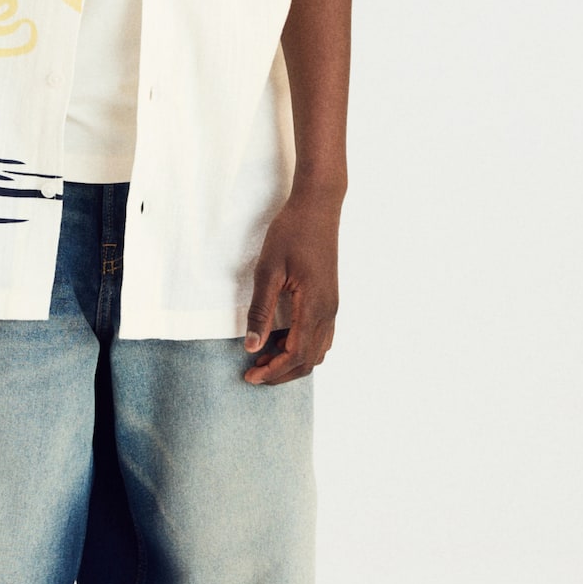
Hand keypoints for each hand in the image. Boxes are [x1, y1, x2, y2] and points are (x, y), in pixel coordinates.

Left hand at [242, 186, 341, 384]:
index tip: (250, 376)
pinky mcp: (330, 299)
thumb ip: (260, 311)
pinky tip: (281, 341)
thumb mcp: (268, 270)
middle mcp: (328, 311)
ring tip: (263, 358)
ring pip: (317, 351)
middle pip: (308, 360)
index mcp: (314, 306)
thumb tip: (252, 346)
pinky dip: (302, 348)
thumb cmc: (291, 232)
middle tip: (252, 372)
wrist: (318, 207)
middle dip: (280, 372)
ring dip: (291, 361)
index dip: (272, 371)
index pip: (295, 355)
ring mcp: (332, 306)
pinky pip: (321, 336)